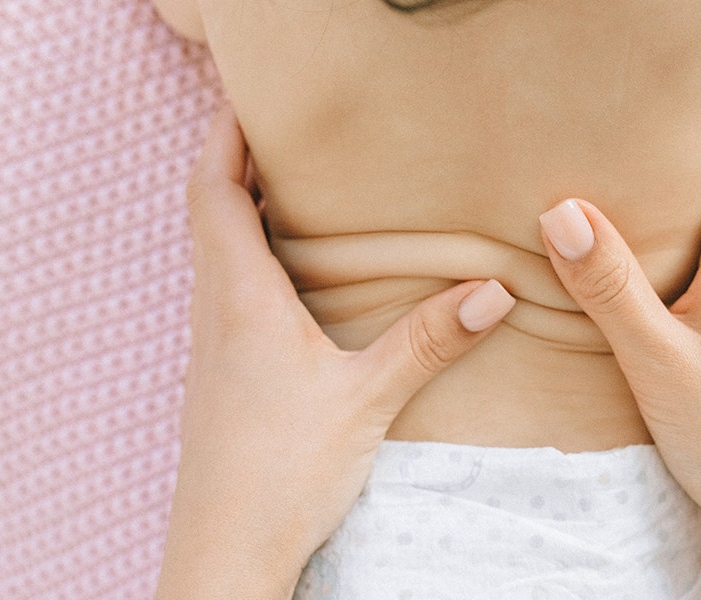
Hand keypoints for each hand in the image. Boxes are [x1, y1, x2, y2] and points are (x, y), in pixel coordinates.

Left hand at [156, 106, 514, 598]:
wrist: (225, 552)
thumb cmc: (279, 475)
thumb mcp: (365, 401)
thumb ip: (427, 340)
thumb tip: (490, 289)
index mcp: (241, 301)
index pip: (214, 194)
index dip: (224, 140)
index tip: (247, 101)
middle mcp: (217, 316)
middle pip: (210, 215)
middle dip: (235, 164)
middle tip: (280, 132)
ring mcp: (214, 350)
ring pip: (217, 257)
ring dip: (241, 213)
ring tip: (289, 190)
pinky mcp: (224, 380)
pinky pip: (229, 297)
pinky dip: (252, 264)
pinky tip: (294, 285)